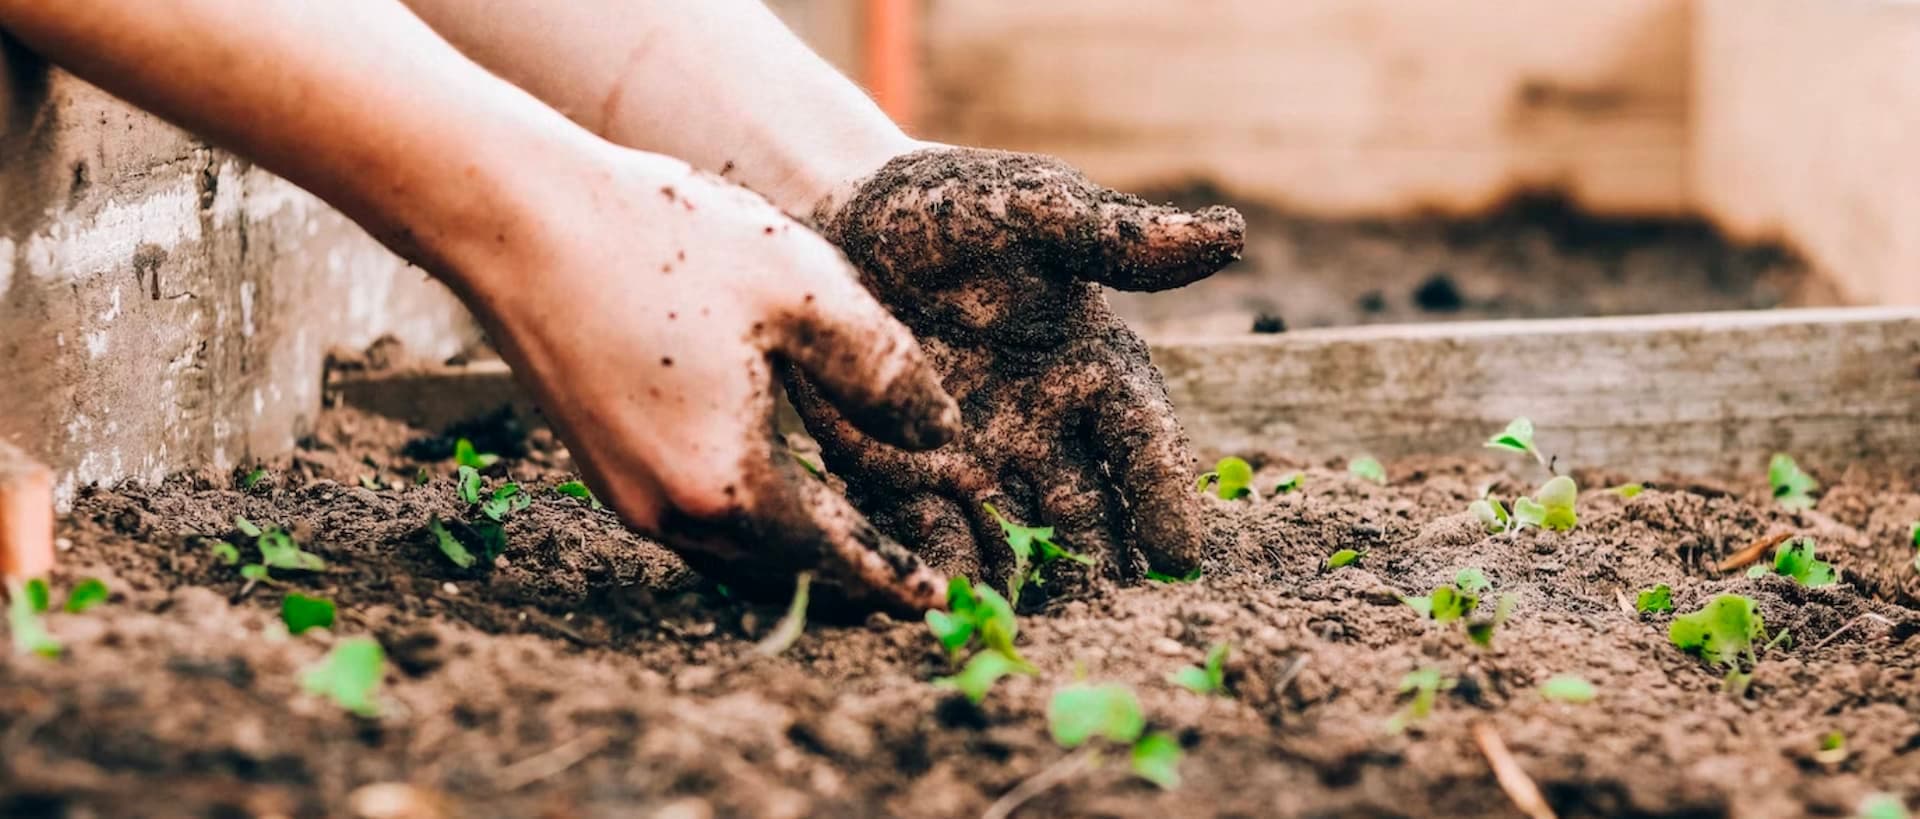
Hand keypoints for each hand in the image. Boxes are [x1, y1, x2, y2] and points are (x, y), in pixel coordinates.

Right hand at [456, 146, 960, 611]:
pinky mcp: (601, 464)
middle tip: (906, 582)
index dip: (893, 578)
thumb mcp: (806, 291)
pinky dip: (749, 523)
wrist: (517, 218)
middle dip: (848, 581)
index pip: (834, 558)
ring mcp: (626, 494)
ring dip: (796, 556)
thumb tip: (940, 436)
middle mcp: (671, 512)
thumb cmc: (665, 242)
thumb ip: (885, 372)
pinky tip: (776, 489)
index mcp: (729, 484)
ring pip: (734, 554)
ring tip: (852, 542)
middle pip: (782, 573)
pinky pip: (694, 522)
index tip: (938, 599)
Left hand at [792, 146, 1244, 597]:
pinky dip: (947, 570)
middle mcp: (1046, 427)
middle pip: (1089, 511)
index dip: (1164, 497)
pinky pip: (934, 535)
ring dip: (1030, 584)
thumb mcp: (1032, 209)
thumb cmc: (950, 206)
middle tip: (1113, 619)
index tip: (1180, 555)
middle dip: (1103, 565)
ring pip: (1019, 538)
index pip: (1143, 442)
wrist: (838, 216)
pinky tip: (951, 605)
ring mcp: (979, 459)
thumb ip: (1116, 237)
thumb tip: (1230, 234)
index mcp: (1093, 367)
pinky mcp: (907, 476)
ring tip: (1036, 631)